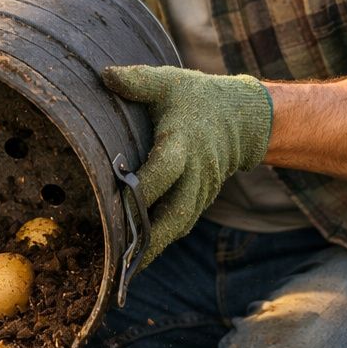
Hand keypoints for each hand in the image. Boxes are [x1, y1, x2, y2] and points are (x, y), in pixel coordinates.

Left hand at [102, 65, 273, 268]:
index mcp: (183, 144)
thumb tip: (103, 76)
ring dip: (152, 248)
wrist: (243, 120)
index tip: (118, 202)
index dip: (142, 189)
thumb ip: (137, 81)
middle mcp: (195, 174)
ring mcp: (200, 192)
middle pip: (175, 214)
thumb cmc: (197, 98)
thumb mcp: (169, 83)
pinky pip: (177, 227)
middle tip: (120, 261)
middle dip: (149, 239)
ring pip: (176, 227)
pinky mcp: (199, 202)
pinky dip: (158, 243)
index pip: (164, 171)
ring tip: (121, 271)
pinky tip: (134, 258)